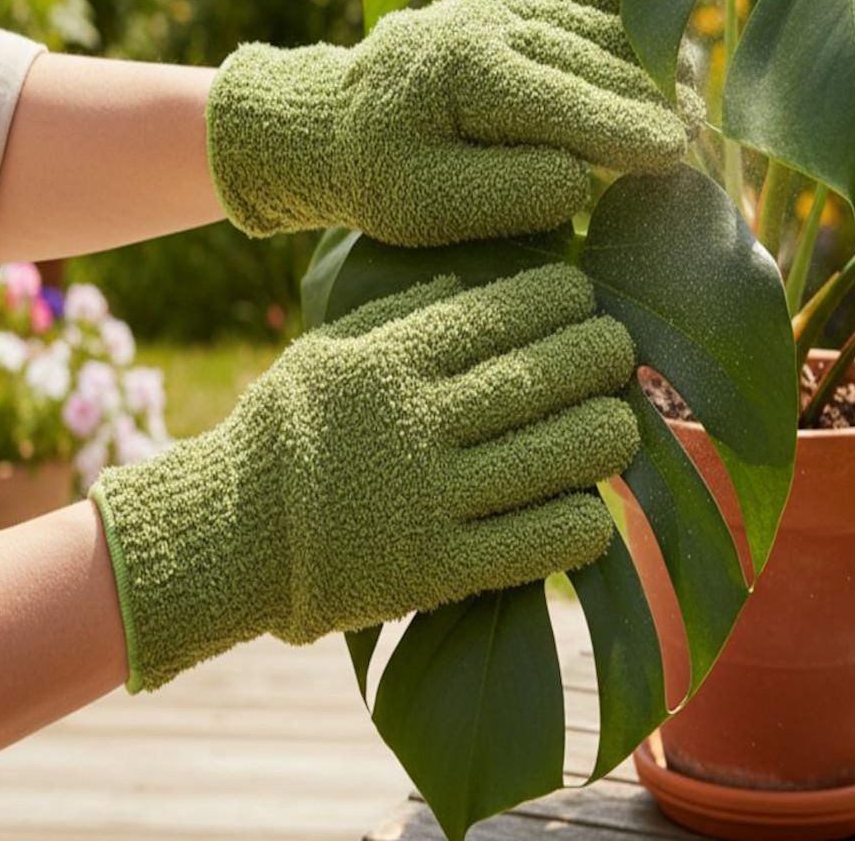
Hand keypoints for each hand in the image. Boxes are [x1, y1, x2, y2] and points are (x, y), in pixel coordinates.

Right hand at [91, 264, 639, 690]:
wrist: (232, 537)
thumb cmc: (284, 432)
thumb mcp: (325, 353)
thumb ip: (398, 317)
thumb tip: (475, 284)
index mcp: (385, 365)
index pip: (491, 317)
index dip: (553, 299)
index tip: (583, 293)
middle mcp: (412, 425)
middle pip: (534, 380)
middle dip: (595, 355)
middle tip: (620, 346)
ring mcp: (427, 500)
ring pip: (548, 458)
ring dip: (603, 434)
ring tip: (622, 419)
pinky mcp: (435, 570)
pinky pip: (530, 545)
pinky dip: (577, 525)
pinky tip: (598, 510)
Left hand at [206, 0, 703, 245]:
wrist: (335, 120)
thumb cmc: (381, 174)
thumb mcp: (426, 207)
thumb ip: (506, 194)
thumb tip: (583, 177)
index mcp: (466, 72)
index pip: (567, 103)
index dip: (628, 132)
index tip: (682, 159)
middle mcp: (491, 21)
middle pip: (597, 61)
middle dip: (654, 104)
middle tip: (702, 149)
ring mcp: (504, 2)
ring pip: (603, 23)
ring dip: (654, 63)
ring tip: (692, 105)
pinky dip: (634, 6)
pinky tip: (672, 34)